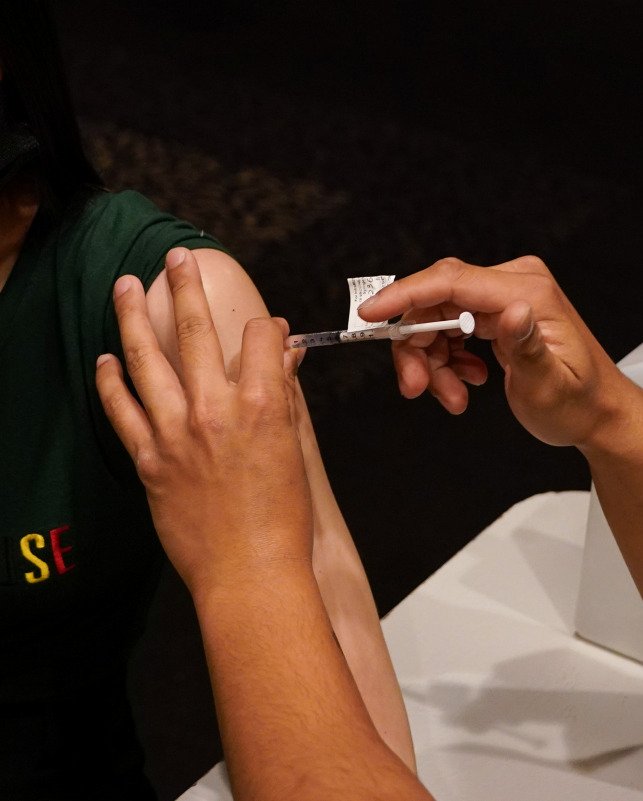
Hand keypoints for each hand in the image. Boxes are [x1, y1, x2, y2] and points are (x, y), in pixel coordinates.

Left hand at [95, 247, 311, 596]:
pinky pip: (122, 409)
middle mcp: (217, 409)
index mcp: (264, 405)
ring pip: (147, 359)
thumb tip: (284, 365)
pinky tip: (105, 360)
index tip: (268, 330)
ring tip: (124, 285)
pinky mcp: (150, 459)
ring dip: (132, 317)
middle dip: (186, 287)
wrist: (252, 572)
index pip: (260, 340)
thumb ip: (283, 400)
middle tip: (177, 259)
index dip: (267, 328)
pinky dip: (111, 382)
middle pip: (197, 331)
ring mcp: (178, 432)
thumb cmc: (282, 520)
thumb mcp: (295, 451)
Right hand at [357, 256, 635, 450]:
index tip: (371, 315)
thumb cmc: (580, 402)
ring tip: (452, 395)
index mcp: (529, 293)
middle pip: (436, 300)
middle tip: (416, 388)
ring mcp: (505, 296)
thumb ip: (529, 349)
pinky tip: (463, 381)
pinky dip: (445, 358)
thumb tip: (515, 311)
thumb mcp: (551, 386)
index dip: (405, 296)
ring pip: (436, 317)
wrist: (597, 413)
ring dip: (431, 360)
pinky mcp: (497, 312)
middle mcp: (516, 284)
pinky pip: (449, 326)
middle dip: (416, 346)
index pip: (452, 281)